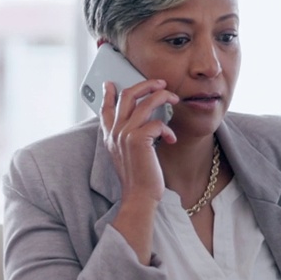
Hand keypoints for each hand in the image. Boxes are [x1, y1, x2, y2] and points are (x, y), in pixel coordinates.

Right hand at [100, 79, 178, 206]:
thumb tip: (139, 121)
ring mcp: (126, 134)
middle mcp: (115, 132)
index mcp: (110, 135)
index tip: (111, 84)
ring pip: (146, 102)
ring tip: (174, 99)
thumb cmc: (137, 176)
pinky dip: (168, 130)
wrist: (138, 195)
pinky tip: (171, 139)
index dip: (108, 94)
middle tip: (160, 84)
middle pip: (127, 95)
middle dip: (146, 85)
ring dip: (163, 97)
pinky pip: (158, 123)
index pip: (105, 108)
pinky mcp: (139, 140)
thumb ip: (126, 136)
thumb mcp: (125, 154)